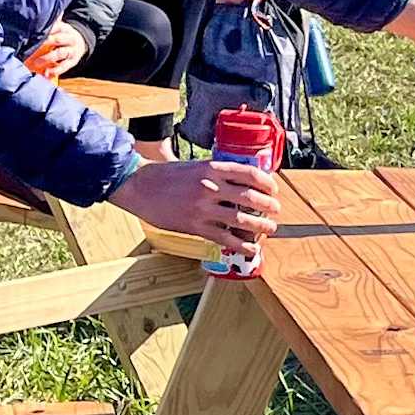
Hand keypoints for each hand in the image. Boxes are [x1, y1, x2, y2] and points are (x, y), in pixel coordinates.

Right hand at [111, 155, 280, 247]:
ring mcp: (203, 208)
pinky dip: (242, 245)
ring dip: (261, 225)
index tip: (273, 189)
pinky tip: (251, 248)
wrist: (139, 186)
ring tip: (270, 228)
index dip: (266, 183)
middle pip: (250, 197)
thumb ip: (216, 173)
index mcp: (212, 168)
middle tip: (276, 210)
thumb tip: (239, 183)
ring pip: (241, 219)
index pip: (249, 174)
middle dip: (268, 205)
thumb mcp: (195, 166)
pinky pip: (225, 238)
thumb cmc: (165, 176)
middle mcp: (210, 186)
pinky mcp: (195, 226)